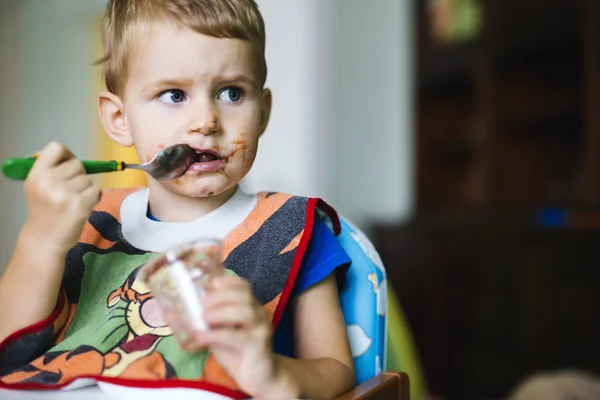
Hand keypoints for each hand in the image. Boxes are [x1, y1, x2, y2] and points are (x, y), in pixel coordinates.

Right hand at [22, 142, 100, 254]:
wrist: (44, 240)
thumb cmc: (44, 211)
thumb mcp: (37, 186)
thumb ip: (49, 170)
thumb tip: (68, 154)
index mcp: (36, 174)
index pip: (56, 148)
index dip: (67, 154)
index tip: (67, 165)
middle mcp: (49, 182)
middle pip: (77, 164)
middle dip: (78, 175)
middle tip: (70, 191)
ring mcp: (65, 194)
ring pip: (88, 180)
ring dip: (86, 189)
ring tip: (73, 202)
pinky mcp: (80, 206)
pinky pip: (96, 191)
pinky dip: (93, 198)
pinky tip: (82, 207)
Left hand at [187, 275, 284, 397]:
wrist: (259, 376)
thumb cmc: (237, 352)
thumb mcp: (220, 331)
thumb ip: (209, 320)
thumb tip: (182, 310)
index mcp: (250, 306)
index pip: (242, 285)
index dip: (225, 282)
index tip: (208, 285)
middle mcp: (258, 313)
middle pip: (244, 294)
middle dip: (220, 296)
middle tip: (202, 305)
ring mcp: (260, 328)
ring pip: (245, 311)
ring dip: (221, 312)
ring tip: (205, 318)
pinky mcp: (258, 346)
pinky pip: (238, 337)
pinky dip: (217, 335)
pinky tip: (203, 337)